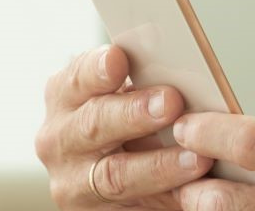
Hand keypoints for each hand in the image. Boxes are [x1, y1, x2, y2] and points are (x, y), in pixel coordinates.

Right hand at [35, 44, 216, 208]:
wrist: (121, 177)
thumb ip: (140, 84)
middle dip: (133, 113)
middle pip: (93, 125)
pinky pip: (133, 208)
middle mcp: (59, 139)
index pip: (76, 79)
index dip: (97, 70)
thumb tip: (184, 70)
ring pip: (114, 175)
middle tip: (170, 102)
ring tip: (196, 157)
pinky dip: (166, 197)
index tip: (118, 59)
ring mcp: (73, 183)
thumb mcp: (123, 97)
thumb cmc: (126, 125)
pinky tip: (193, 192)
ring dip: (159, 165)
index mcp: (64, 97)